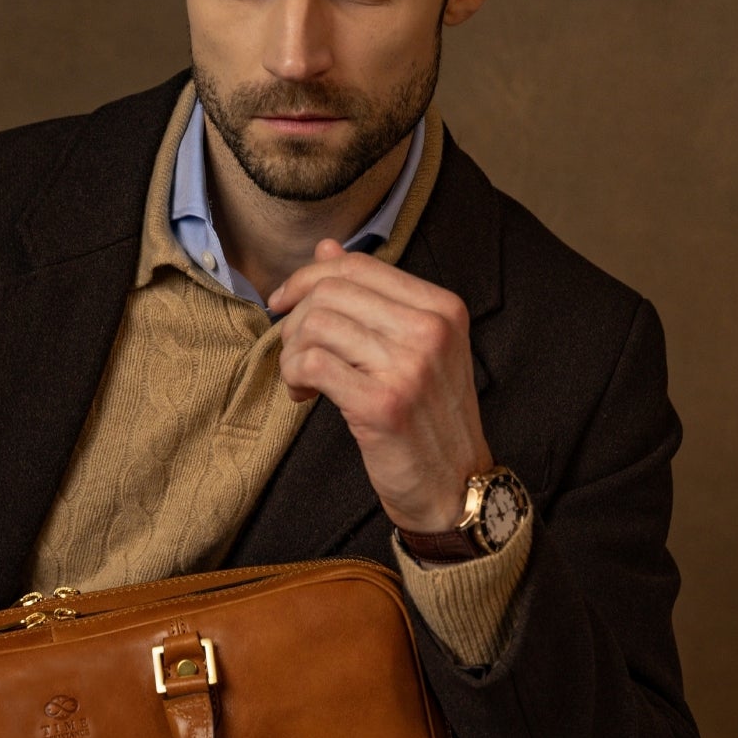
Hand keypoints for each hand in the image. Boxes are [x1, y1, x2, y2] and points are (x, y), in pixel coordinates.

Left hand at [268, 240, 491, 533]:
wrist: (453, 488)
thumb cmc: (429, 420)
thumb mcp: (414, 350)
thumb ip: (374, 299)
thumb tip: (326, 249)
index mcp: (443, 309)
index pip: (359, 266)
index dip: (308, 278)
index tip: (284, 302)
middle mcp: (431, 330)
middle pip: (332, 292)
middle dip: (296, 319)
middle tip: (295, 352)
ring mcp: (409, 366)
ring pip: (317, 325)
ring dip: (293, 352)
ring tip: (300, 379)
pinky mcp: (382, 403)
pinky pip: (313, 363)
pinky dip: (295, 375)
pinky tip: (303, 394)